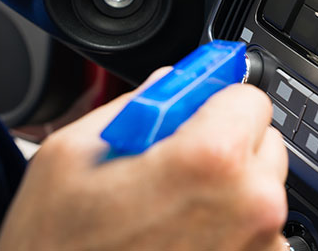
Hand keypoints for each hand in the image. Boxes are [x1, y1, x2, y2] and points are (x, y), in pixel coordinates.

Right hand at [0, 68, 288, 250]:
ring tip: (167, 218)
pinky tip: (180, 244)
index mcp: (213, 159)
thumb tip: (175, 84)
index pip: (249, 97)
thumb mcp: (72, 156)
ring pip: (261, 191)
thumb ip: (139, 105)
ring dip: (227, 194)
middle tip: (169, 174)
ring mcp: (262, 246)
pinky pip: (258, 233)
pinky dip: (229, 233)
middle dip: (223, 148)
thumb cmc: (55, 250)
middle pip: (262, 144)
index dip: (212, 104)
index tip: (192, 116)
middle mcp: (253, 204)